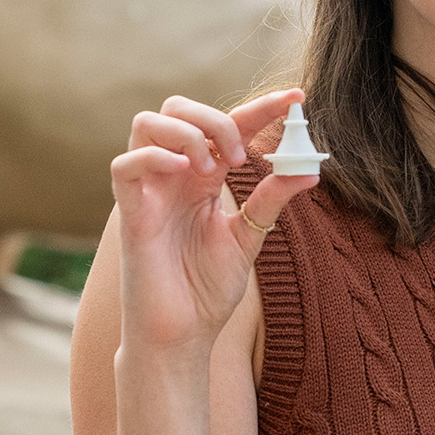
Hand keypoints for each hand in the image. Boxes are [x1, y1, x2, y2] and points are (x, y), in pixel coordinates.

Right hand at [109, 89, 319, 361]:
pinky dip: (154, 156)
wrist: (181, 335)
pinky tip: (185, 170)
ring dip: (186, 132)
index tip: (297, 99)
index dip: (262, 108)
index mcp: (203, 178)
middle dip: (215, 117)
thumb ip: (271, 200)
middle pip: (178, 108)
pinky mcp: (130, 214)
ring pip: (146, 122)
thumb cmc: (206, 289)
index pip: (229, 126)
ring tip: (213, 167)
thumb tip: (310, 169)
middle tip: (242, 155)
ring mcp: (149, 191)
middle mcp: (174, 176)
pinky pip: (124, 165)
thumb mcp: (249, 237)